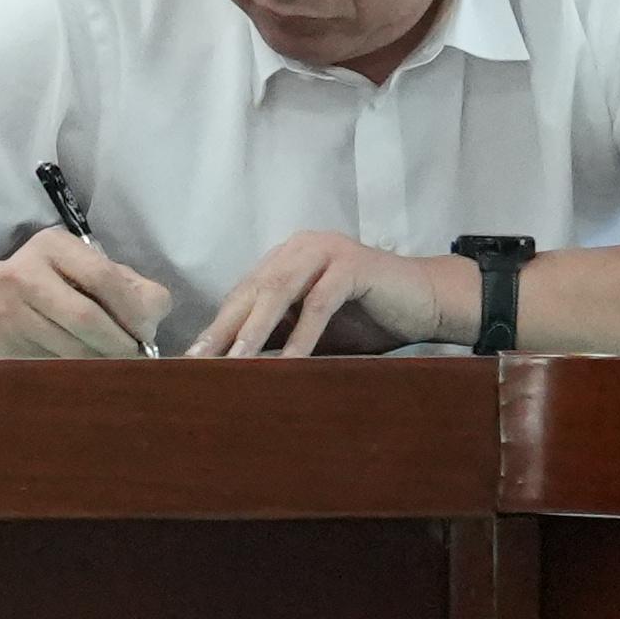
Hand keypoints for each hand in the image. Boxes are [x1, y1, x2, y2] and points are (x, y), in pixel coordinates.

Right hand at [0, 229, 172, 359]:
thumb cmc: (50, 287)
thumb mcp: (83, 270)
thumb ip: (126, 285)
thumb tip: (154, 314)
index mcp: (53, 246)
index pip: (102, 276)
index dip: (131, 309)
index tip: (147, 333)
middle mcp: (25, 272)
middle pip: (86, 316)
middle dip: (120, 343)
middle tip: (137, 359)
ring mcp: (9, 311)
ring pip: (70, 349)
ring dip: (102, 365)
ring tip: (117, 369)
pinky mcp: (2, 345)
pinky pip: (52, 366)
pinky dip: (79, 375)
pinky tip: (89, 375)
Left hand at [182, 231, 466, 360]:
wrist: (428, 303)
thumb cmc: (370, 320)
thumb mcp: (316, 331)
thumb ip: (281, 337)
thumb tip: (236, 370)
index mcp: (286, 259)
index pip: (243, 293)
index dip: (218, 326)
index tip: (191, 360)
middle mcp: (300, 248)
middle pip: (252, 290)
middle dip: (225, 329)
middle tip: (199, 362)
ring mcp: (326, 252)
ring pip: (278, 292)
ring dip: (254, 331)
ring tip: (234, 364)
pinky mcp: (352, 265)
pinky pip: (318, 303)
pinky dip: (302, 335)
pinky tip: (288, 364)